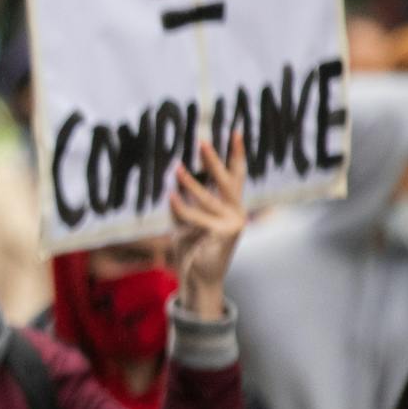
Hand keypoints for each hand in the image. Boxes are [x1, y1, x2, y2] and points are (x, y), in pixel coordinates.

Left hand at [171, 133, 246, 319]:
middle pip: (227, 180)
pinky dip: (182, 207)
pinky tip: (171, 197)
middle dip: (214, 160)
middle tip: (201, 141)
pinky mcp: (226, 234)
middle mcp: (235, 211)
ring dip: (190, 183)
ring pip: (207, 198)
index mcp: (228, 205)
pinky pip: (196, 216)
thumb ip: (185, 198)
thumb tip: (177, 173)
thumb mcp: (185, 219)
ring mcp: (233, 223)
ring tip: (176, 167)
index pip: (236, 175)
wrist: (196, 277)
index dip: (235, 154)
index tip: (235, 131)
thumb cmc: (192, 247)